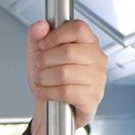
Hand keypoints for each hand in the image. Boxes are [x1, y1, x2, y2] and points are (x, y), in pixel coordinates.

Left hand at [26, 19, 107, 134]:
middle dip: (45, 60)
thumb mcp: (39, 53)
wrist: (52, 108)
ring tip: (42, 80)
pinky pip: (66, 92)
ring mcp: (98, 79)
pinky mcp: (92, 98)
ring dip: (44, 78)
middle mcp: (97, 59)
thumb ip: (37, 36)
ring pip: (65, 73)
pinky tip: (46, 92)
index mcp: (88, 42)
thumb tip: (41, 25)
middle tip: (40, 67)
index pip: (78, 28)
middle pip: (68, 51)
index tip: (43, 45)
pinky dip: (49, 92)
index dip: (55, 35)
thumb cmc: (50, 78)